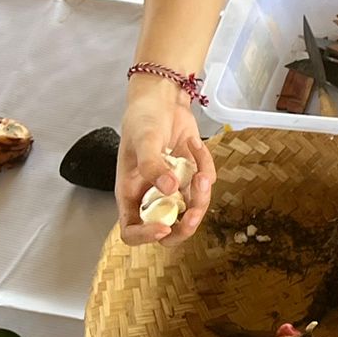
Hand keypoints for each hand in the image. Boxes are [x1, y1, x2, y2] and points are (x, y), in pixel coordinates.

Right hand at [116, 82, 214, 246]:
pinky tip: (195, 145)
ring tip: (200, 171)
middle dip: (185, 226)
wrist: (163, 101)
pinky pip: (206, 183)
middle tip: (194, 212)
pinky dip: (206, 165)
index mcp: (131, 194)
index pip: (131, 230)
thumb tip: (168, 188)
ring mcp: (175, 189)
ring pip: (193, 209)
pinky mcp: (193, 178)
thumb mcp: (144, 140)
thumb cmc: (142, 119)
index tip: (163, 226)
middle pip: (169, 231)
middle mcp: (153, 196)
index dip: (145, 236)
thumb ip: (152, 165)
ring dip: (202, 194)